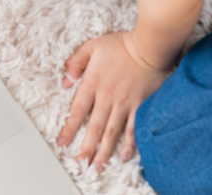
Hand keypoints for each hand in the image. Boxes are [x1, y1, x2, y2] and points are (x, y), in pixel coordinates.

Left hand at [57, 31, 171, 171]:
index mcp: (93, 83)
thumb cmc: (121, 45)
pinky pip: (133, 128)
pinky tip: (123, 155)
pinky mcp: (140, 105)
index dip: (69, 128)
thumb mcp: (92, 46)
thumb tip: (65, 81)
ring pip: (112, 132)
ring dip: (104, 150)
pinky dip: (128, 143)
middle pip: (94, 127)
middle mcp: (108, 97)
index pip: (77, 110)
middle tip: (81, 163)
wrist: (149, 46)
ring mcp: (125, 103)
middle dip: (86, 147)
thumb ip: (76, 62)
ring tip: (97, 166)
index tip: (62, 142)